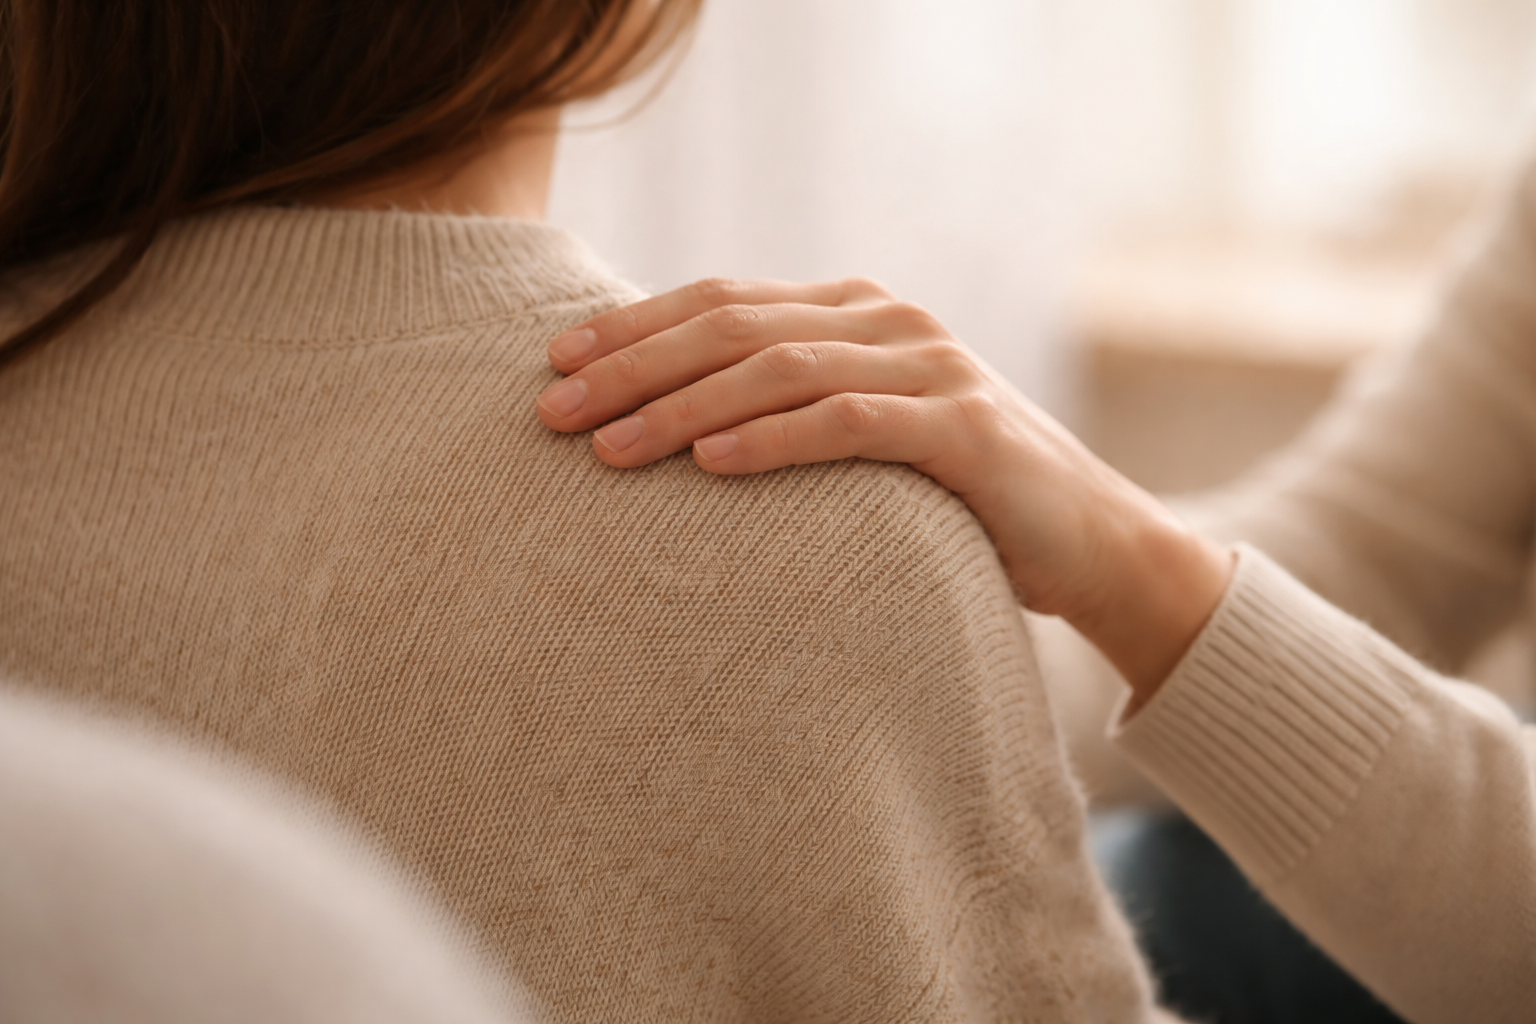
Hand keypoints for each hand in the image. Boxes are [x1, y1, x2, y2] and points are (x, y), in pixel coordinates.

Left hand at [535, 277, 1232, 701]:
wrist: (1084, 539)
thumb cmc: (950, 495)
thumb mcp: (859, 432)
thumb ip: (785, 406)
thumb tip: (660, 419)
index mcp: (853, 310)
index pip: (722, 301)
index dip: (634, 325)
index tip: (554, 360)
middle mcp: (887, 321)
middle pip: (735, 325)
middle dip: (635, 364)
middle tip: (552, 408)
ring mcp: (930, 367)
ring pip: (780, 368)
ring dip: (682, 406)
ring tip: (607, 446)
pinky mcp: (962, 429)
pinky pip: (847, 422)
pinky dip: (772, 440)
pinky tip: (707, 464)